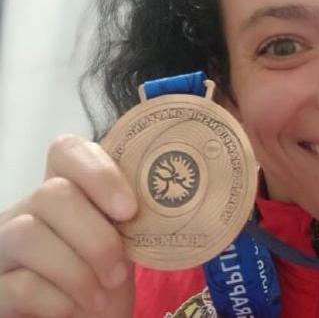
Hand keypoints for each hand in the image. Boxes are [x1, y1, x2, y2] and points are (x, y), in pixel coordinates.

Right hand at [0, 134, 137, 316]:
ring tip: (98, 296)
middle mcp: (22, 214)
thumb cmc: (105, 284)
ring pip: (27, 234)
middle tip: (118, 271)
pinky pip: (19, 284)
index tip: (129, 210)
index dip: (98, 172)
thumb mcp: (124, 245)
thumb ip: (129, 216)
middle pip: (51, 194)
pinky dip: (57, 301)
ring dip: (76, 271)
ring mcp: (1, 249)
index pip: (65, 151)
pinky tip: (71, 310)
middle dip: (96, 237)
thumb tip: (168, 193)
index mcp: (60, 196)